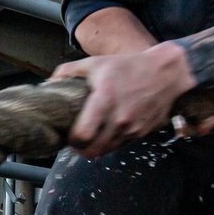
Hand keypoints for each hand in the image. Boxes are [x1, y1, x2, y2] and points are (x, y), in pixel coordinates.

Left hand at [53, 43, 194, 157]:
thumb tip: (48, 83)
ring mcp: (131, 129)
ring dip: (94, 147)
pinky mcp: (140, 134)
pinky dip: (108, 143)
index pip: (83, 135)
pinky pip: (118, 146)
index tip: (67, 133)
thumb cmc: (127, 67)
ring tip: (88, 135)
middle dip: (79, 148)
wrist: (165, 74)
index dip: (71, 139)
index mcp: (105, 99)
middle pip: (91, 151)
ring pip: (105, 151)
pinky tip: (104, 131)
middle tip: (75, 138)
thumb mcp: (96, 63)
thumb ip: (68, 71)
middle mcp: (119, 118)